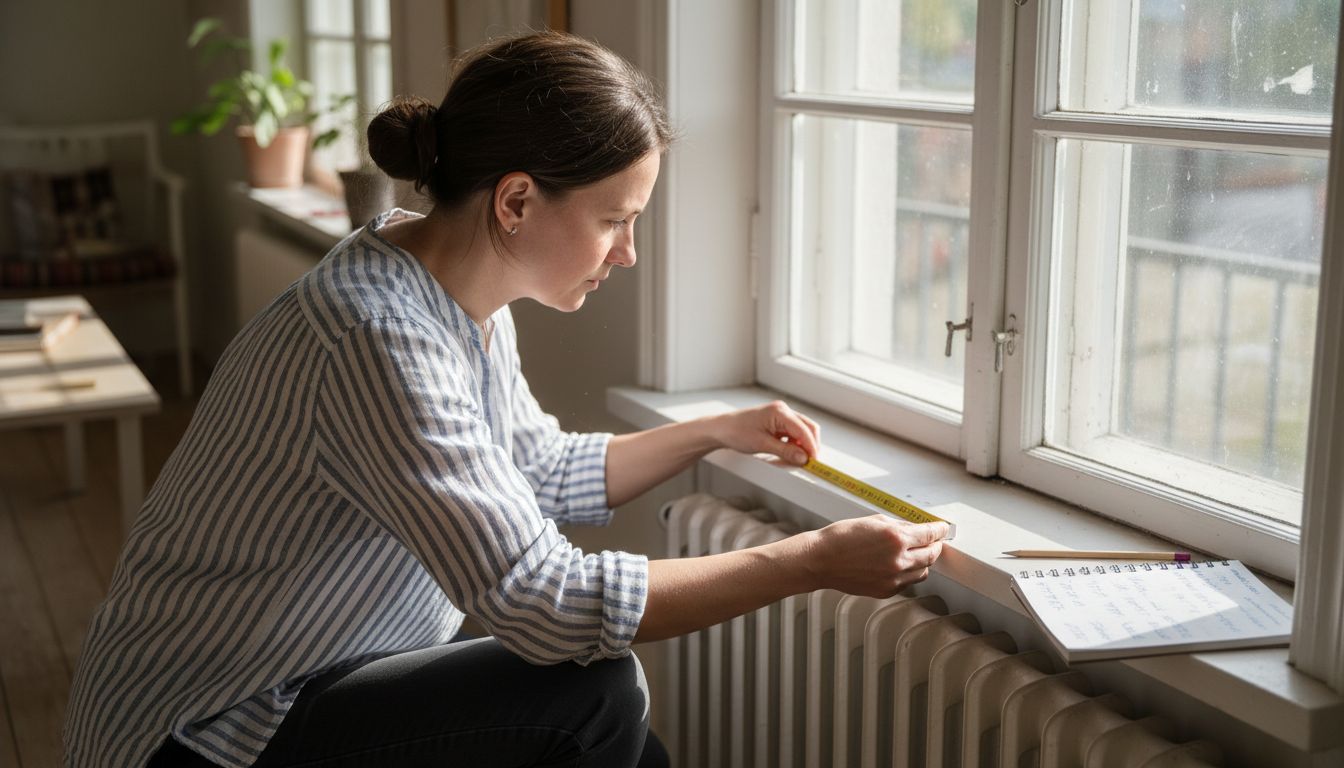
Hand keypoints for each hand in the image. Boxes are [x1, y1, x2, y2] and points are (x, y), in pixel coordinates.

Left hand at [710, 401, 820, 465]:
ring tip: (797, 459)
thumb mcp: (762, 444)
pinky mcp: (777, 422)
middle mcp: (783, 410)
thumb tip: (803, 458)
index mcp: (780, 412)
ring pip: (801, 430)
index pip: (804, 430)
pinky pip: (792, 432)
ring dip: (802, 445)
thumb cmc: (737, 432)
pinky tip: (789, 453)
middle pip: (807, 428)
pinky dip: (794, 443)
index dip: (811, 447)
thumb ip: (785, 451)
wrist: (721, 429)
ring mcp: (780, 415)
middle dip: (810, 445)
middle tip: (810, 462)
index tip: (814, 461)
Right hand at [802, 516, 949, 597]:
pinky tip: (898, 565)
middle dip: (935, 545)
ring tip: (914, 553)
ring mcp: (894, 578)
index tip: (943, 528)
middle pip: (932, 554)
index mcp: (896, 538)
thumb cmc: (841, 538)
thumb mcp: (874, 521)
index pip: (931, 534)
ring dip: (924, 561)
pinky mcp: (887, 590)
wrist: (821, 561)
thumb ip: (899, 526)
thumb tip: (917, 529)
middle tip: (934, 540)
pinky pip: (908, 582)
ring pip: (923, 571)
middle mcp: (898, 560)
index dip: (940, 530)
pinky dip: (909, 573)